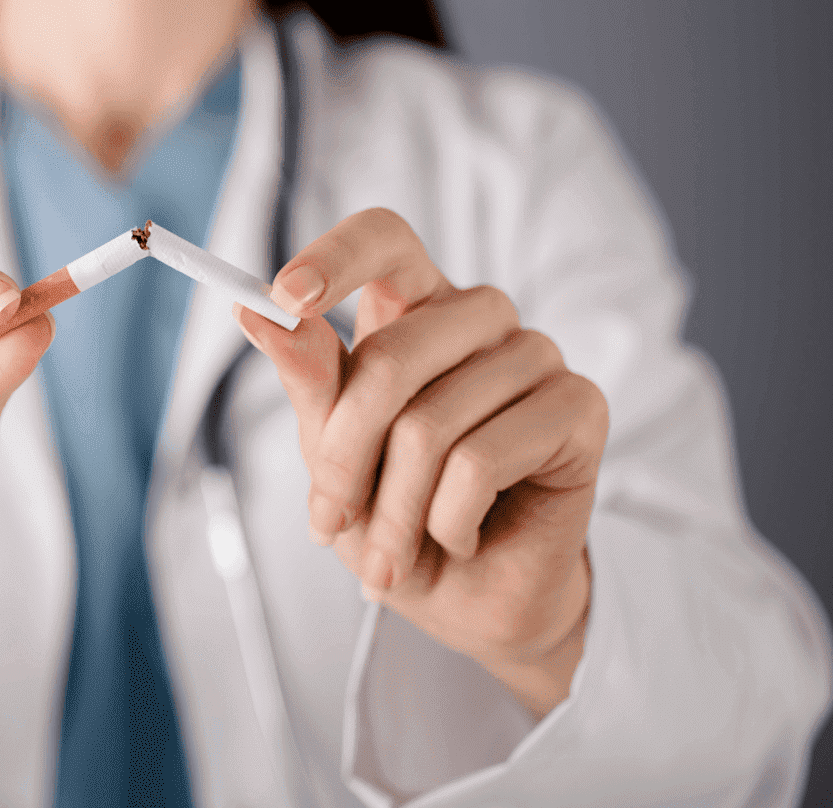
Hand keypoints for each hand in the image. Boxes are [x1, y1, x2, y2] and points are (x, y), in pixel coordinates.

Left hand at [237, 208, 606, 715]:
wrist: (470, 596)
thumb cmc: (396, 512)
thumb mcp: (332, 449)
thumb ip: (308, 378)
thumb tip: (251, 310)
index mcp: (414, 306)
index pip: (384, 237)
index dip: (335, 256)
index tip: (282, 296)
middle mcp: (478, 316)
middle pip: (391, 357)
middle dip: (344, 457)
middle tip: (329, 520)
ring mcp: (535, 354)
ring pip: (429, 425)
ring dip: (393, 510)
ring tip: (391, 550)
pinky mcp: (580, 406)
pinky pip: (479, 462)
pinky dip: (447, 521)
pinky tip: (458, 534)